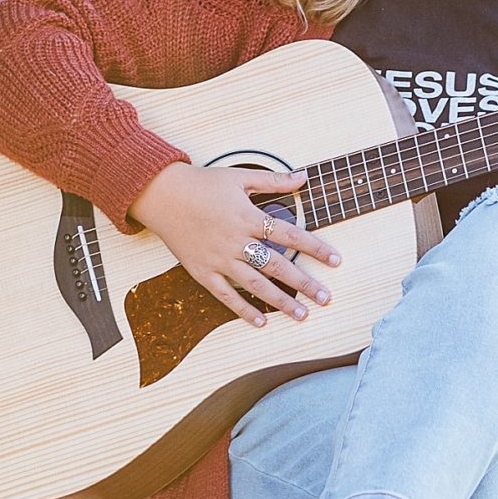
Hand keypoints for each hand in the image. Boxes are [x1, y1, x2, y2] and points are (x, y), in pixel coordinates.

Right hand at [130, 161, 341, 328]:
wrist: (161, 195)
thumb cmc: (201, 184)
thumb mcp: (240, 177)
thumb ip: (274, 180)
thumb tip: (304, 176)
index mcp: (248, 217)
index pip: (290, 235)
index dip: (315, 248)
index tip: (336, 260)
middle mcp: (236, 241)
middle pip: (277, 265)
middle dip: (304, 283)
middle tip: (326, 298)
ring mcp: (218, 259)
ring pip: (255, 285)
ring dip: (280, 301)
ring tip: (302, 314)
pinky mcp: (202, 271)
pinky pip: (225, 295)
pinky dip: (243, 310)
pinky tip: (261, 322)